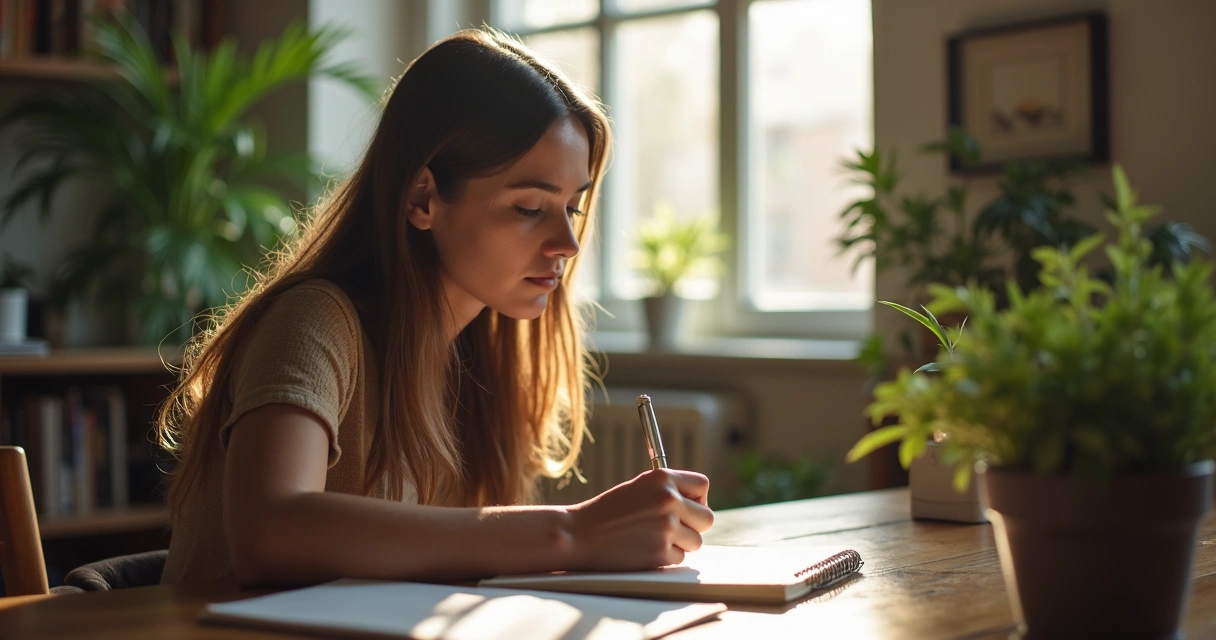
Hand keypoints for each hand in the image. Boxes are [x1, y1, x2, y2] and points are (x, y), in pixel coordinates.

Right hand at [564, 469, 713, 571]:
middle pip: (707, 517)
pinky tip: (644, 549)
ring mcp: (665, 527)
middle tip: (674, 528)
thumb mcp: (639, 488)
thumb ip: (668, 491)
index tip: (688, 507)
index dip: (697, 499)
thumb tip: (698, 502)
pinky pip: (679, 558)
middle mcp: (668, 499)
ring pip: (696, 541)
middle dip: (694, 525)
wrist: (578, 535)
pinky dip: (665, 558)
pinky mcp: (660, 552)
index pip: (702, 485)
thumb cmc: (607, 512)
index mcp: (662, 478)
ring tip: (653, 538)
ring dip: (679, 544)